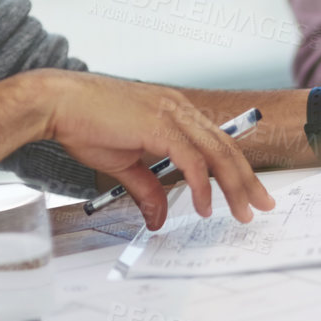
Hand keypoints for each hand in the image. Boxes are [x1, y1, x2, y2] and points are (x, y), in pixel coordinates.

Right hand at [34, 71, 274, 229]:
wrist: (57, 102)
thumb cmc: (83, 123)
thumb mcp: (122, 163)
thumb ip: (146, 188)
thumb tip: (158, 218)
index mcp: (174, 111)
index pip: (216, 142)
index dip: (236, 169)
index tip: (248, 193)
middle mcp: (179, 108)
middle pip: (225, 147)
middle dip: (247, 180)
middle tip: (263, 205)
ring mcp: (171, 113)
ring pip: (217, 152)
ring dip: (234, 185)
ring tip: (243, 211)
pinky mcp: (159, 124)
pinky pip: (192, 159)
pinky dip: (202, 185)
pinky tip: (205, 205)